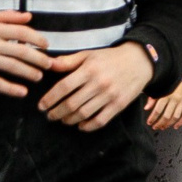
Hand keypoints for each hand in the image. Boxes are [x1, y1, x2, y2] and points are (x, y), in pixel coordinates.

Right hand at [0, 10, 52, 98]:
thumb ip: (6, 16)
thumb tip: (28, 16)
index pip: (21, 32)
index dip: (37, 39)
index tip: (46, 45)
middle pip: (20, 51)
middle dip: (38, 59)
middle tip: (49, 64)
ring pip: (11, 67)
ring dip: (29, 73)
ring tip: (39, 76)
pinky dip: (10, 88)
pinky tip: (22, 92)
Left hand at [37, 41, 154, 130]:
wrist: (140, 61)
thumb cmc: (110, 58)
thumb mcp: (88, 55)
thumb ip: (68, 61)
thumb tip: (48, 64)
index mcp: (89, 70)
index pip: (63, 88)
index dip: (50, 99)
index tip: (41, 106)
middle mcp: (99, 84)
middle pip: (71, 104)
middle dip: (56, 113)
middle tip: (50, 115)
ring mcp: (110, 95)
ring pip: (84, 114)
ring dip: (69, 120)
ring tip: (63, 119)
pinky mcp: (119, 104)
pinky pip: (101, 120)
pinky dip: (88, 126)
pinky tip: (81, 125)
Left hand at [144, 80, 181, 131]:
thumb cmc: (172, 84)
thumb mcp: (160, 89)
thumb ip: (153, 99)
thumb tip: (146, 108)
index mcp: (166, 95)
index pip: (158, 110)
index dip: (153, 118)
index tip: (149, 122)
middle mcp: (174, 99)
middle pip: (166, 115)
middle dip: (160, 123)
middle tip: (156, 127)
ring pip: (175, 117)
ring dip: (169, 124)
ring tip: (164, 127)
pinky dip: (181, 122)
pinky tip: (176, 126)